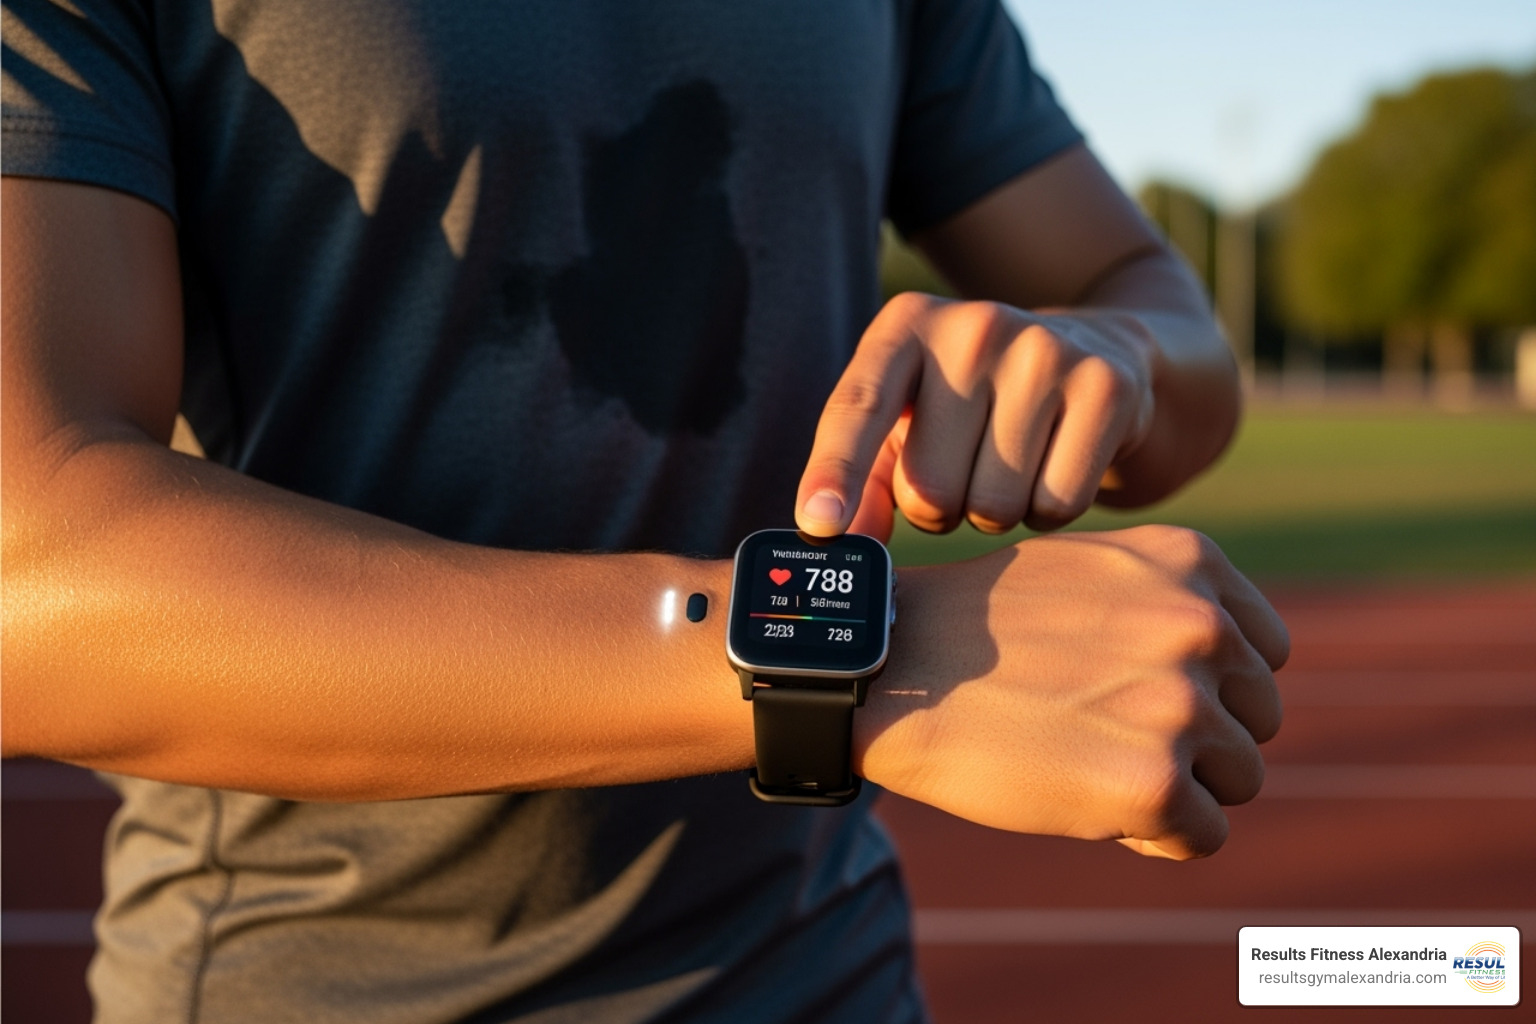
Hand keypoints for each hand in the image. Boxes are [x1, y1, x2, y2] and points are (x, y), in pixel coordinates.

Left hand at [796, 293, 1160, 540]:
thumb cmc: (970, 405)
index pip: (858, 406)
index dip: (834, 470)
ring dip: (991, 515)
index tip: (820, 525)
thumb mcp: (906, 424)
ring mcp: (1045, 351)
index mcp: (905, 326)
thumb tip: (843, 545)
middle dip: (936, 510)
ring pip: (992, 507)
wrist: (1095, 352)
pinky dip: (1047, 513)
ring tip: (1006, 466)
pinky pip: (1057, 505)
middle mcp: (974, 325)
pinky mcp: (1106, 388)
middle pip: (929, 486)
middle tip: (959, 473)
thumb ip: (863, 482)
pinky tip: (1051, 468)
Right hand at [855, 525, 1287, 859]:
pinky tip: (1087, 800)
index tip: (1139, 690)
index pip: (1265, 652)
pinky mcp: (1153, 782)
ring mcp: (1181, 705)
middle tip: (1107, 733)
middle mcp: (1199, 625)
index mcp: (1191, 563)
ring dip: (1179, 786)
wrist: (892, 673)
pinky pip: (1203, 836)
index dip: (1211, 685)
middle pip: (1258, 718)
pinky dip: (1153, 834)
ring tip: (1093, 763)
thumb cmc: (977, 629)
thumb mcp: (1087, 573)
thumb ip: (1168, 602)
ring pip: (1240, 779)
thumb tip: (1239, 667)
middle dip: (1200, 740)